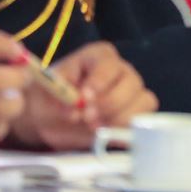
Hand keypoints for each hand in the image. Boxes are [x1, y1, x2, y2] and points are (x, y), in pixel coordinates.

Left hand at [11, 42, 156, 150]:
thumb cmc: (50, 97)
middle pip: (131, 82)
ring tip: (95, 129)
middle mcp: (121, 70)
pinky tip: (107, 135)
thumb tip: (75, 107)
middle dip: (110, 103)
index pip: (108, 64)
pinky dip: (127, 129)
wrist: (49, 118)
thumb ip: (60, 92)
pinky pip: (143, 120)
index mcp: (99, 56)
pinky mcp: (135, 114)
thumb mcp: (46, 89)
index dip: (99, 81)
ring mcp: (132, 92)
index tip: (84, 98)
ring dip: (119, 118)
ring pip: (143, 101)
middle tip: (88, 118)